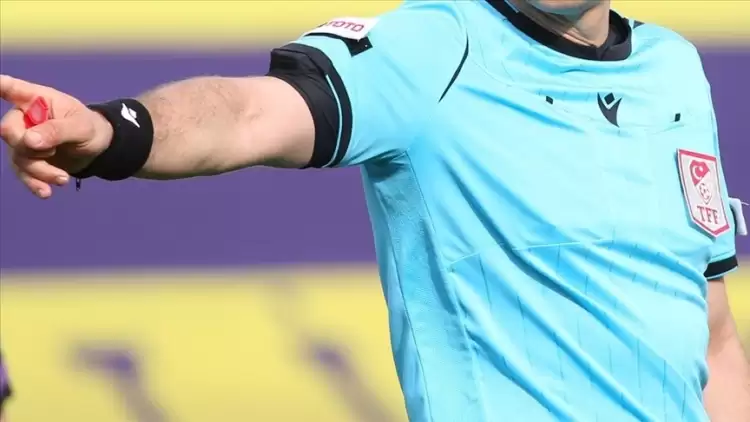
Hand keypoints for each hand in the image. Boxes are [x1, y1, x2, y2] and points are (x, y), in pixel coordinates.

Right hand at [0, 75, 112, 198]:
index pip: (11, 88)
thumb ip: (56, 130)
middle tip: (52, 153)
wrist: (96, 149)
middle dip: (29, 148)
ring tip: (63, 178)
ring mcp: (23, 139)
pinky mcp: (28, 160)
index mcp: (37, 98)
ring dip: (39, 171)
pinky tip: (46, 192)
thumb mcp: (81, 127)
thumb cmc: (89, 127)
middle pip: (9, 131)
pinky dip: (34, 183)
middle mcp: (24, 117)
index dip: (0, 86)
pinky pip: (23, 173)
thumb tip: (29, 141)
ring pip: (18, 157)